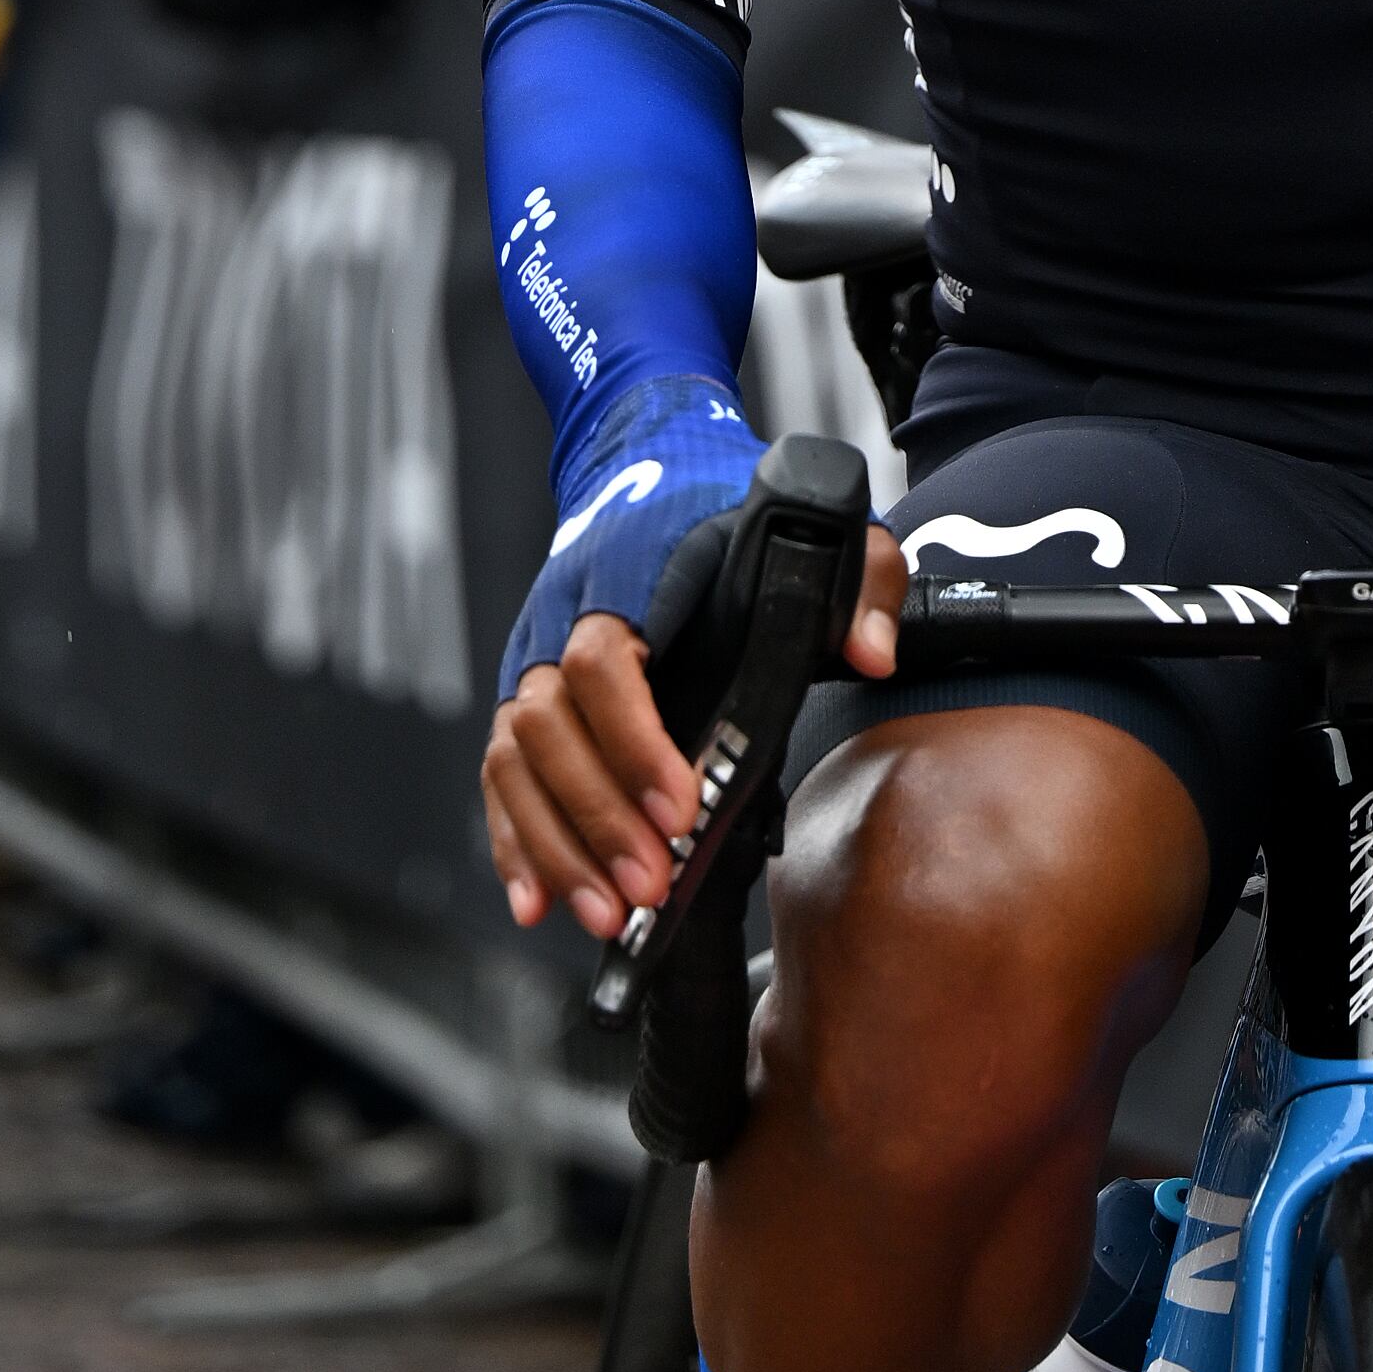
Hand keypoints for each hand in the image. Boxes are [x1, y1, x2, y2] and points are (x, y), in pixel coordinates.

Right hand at [486, 516, 910, 946]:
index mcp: (627, 574)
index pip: (603, 660)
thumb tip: (872, 654)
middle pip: (548, 726)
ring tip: (610, 913)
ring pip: (514, 761)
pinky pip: (500, 776)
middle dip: (597, 817)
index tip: (681, 805)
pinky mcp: (520, 695)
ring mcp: (531, 658)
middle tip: (651, 886)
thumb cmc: (729, 501)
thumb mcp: (818, 520)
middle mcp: (561, 618)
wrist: (646, 457)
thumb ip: (859, 578)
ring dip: (557, 845)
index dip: (633, 738)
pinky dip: (514, 843)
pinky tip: (540, 904)